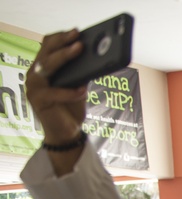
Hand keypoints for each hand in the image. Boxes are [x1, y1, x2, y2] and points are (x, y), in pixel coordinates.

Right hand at [26, 31, 88, 147]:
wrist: (68, 132)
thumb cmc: (72, 107)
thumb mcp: (79, 86)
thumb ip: (81, 73)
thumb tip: (94, 57)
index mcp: (44, 67)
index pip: (48, 45)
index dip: (61, 37)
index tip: (77, 32)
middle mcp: (36, 73)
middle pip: (47, 52)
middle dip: (63, 43)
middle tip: (78, 38)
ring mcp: (34, 86)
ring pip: (46, 67)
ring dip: (63, 57)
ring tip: (79, 51)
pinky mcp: (37, 100)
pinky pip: (54, 92)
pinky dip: (69, 91)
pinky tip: (81, 90)